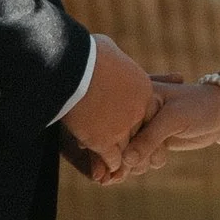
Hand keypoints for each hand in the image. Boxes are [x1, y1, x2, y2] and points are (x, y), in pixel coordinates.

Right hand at [60, 33, 157, 178]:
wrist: (70, 66)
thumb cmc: (84, 52)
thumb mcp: (107, 48)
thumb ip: (113, 57)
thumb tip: (107, 50)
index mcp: (143, 88)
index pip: (150, 112)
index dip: (139, 121)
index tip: (135, 128)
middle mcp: (138, 110)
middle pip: (142, 133)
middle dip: (136, 144)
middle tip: (134, 155)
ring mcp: (123, 127)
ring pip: (129, 150)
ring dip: (124, 159)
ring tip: (120, 169)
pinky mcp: (104, 140)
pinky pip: (112, 159)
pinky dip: (109, 165)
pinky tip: (105, 171)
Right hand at [121, 75, 219, 176]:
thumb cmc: (198, 107)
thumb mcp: (174, 119)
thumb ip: (150, 138)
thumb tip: (126, 160)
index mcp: (133, 97)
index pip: (114, 125)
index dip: (113, 146)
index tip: (122, 161)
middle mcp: (132, 112)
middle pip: (116, 143)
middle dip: (125, 159)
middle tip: (140, 161)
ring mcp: (140, 128)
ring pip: (127, 155)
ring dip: (140, 162)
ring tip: (160, 154)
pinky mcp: (150, 141)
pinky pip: (138, 159)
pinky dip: (144, 164)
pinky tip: (161, 157)